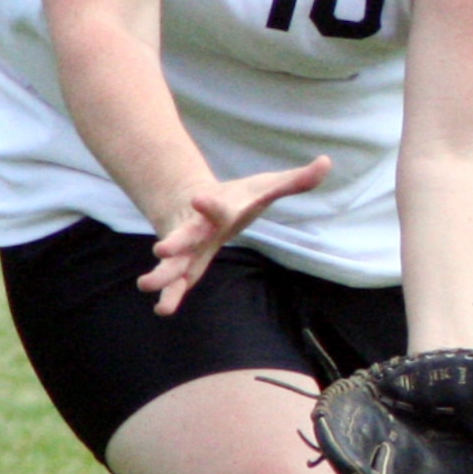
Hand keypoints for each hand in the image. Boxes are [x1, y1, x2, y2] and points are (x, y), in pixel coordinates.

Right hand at [137, 155, 331, 313]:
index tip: (200, 199)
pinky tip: (163, 311)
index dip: (209, 204)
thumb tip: (326, 162)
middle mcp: (199, 230)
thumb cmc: (238, 197)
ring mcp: (189, 250)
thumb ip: (295, 180)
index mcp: (219, 210)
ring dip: (162, 274)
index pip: (216, 207)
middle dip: (175, 242)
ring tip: (146, 285)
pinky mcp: (186, 267)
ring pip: (173, 264)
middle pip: (186, 236)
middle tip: (161, 248)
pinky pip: (176, 284)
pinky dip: (170, 296)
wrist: (197, 203)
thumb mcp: (265, 188)